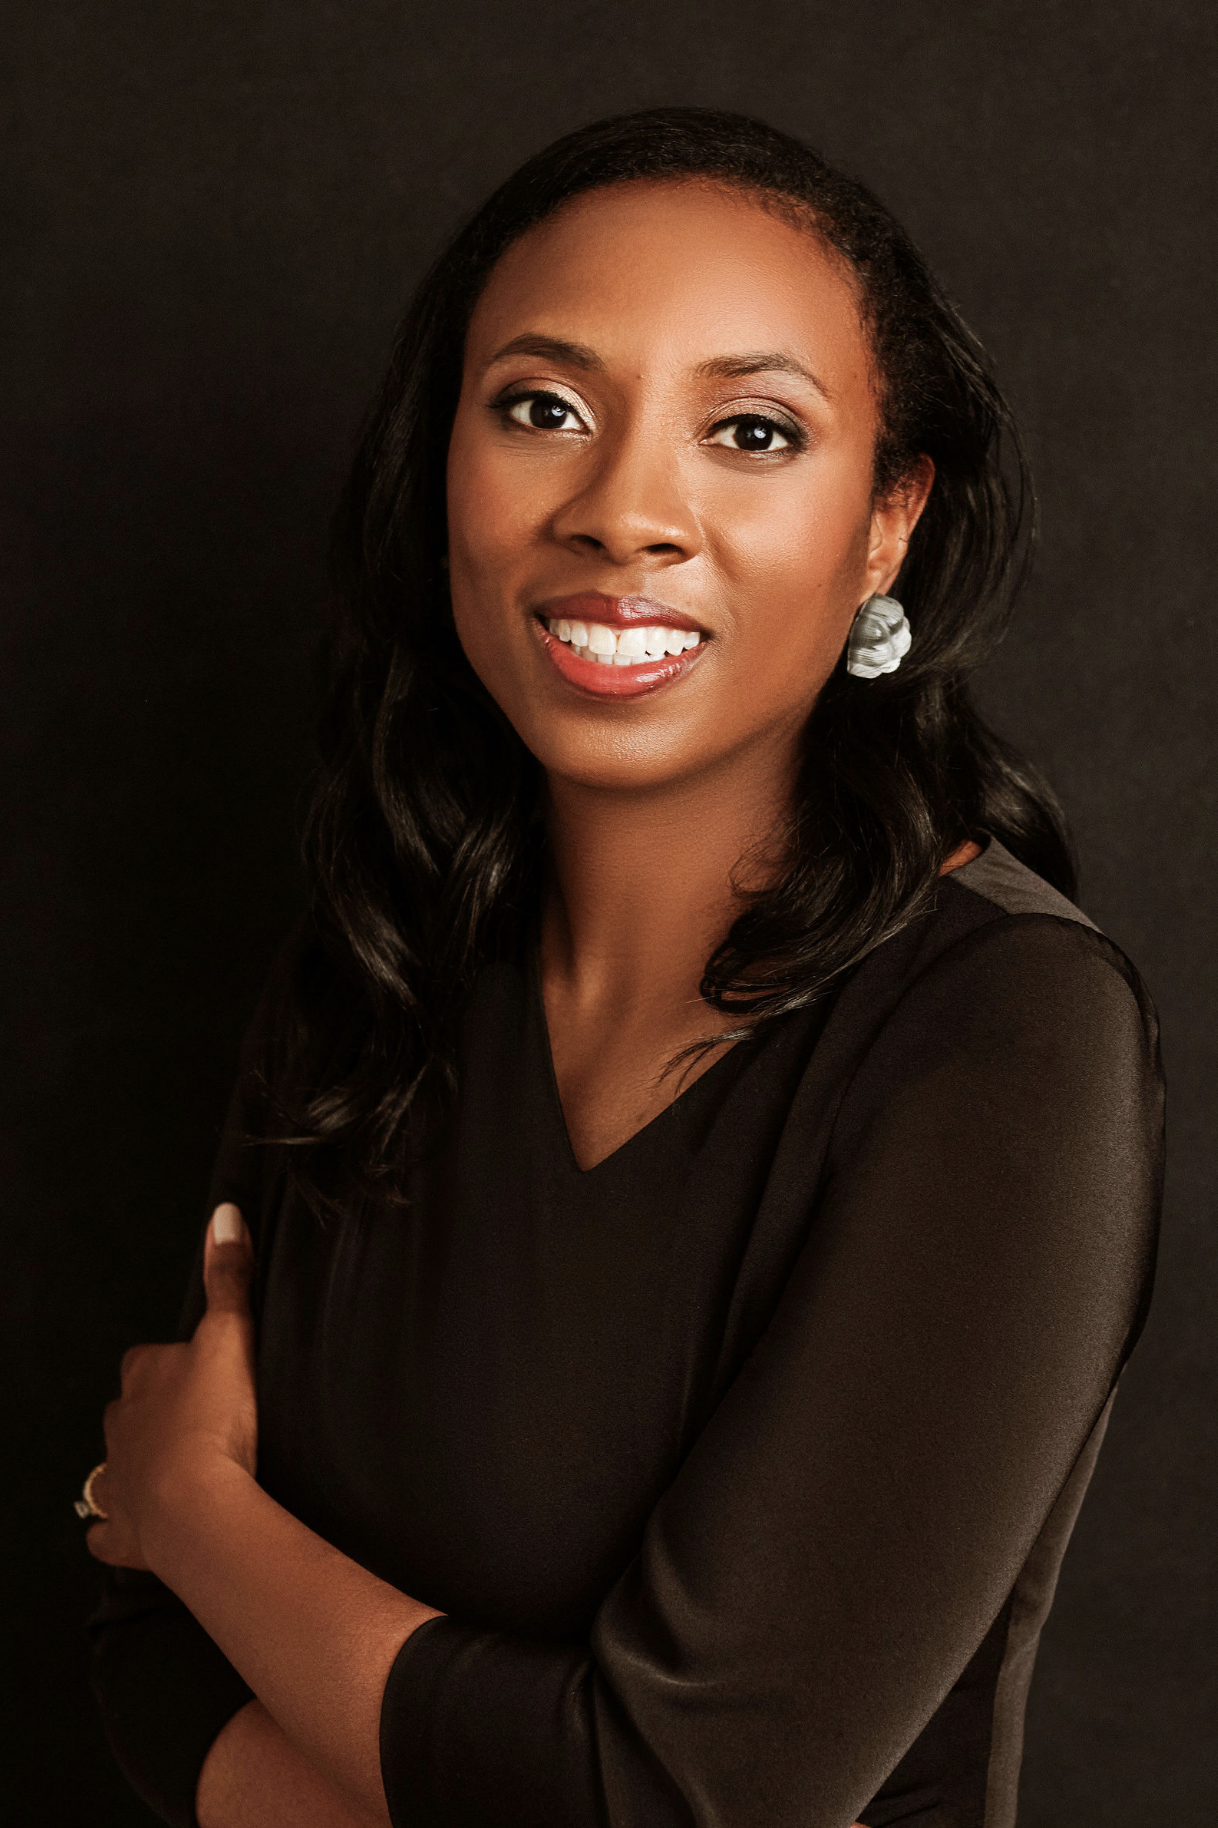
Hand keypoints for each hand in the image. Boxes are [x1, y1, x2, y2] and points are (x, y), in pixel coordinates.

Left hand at [86, 1203, 257, 1571]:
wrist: (198, 1508)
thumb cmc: (214, 1420)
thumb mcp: (231, 1335)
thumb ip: (228, 1278)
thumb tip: (224, 1215)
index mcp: (142, 1377)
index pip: (148, 1359)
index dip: (171, 1362)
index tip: (198, 1369)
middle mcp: (119, 1425)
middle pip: (129, 1411)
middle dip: (153, 1415)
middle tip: (194, 1421)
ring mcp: (117, 1480)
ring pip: (114, 1466)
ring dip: (135, 1467)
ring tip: (171, 1472)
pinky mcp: (123, 1532)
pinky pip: (109, 1530)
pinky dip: (116, 1529)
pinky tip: (134, 1530)